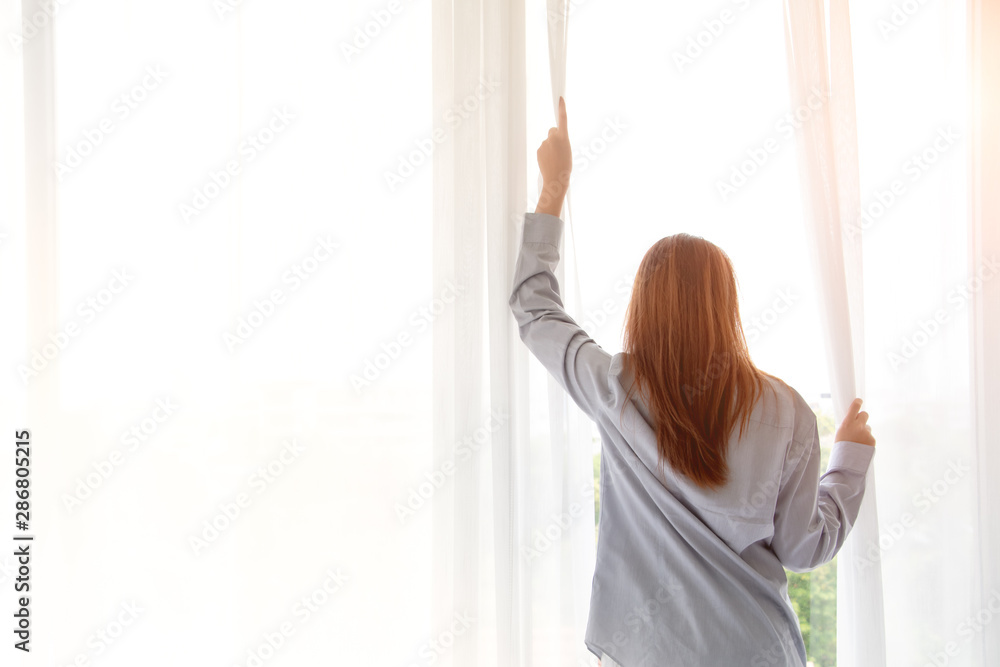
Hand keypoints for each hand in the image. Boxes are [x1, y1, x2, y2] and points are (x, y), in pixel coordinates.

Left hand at [535, 96, 571, 215]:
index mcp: (564, 137)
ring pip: (548, 141)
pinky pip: (543, 148)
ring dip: (550, 147)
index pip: (562, 119)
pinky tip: (549, 161)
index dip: (562, 108)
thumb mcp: (567, 150)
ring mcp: (544, 143)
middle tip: (559, 149)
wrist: (556, 179)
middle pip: (552, 131)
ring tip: (555, 159)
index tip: (560, 98)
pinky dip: (546, 153)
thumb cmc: (565, 166)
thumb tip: (551, 136)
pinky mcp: (538, 150)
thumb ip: (560, 140)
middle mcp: (553, 137)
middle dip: (555, 136)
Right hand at [835, 398, 875, 446]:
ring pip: (867, 427)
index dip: (857, 402)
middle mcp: (858, 426)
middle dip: (862, 417)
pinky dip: (867, 440)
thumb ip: (848, 425)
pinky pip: (870, 436)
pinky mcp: (872, 439)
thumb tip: (854, 420)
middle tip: (859, 423)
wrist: (847, 461)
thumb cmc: (841, 447)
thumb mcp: (840, 433)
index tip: (859, 401)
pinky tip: (861, 446)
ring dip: (864, 431)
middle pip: (865, 414)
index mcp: (847, 423)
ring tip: (858, 441)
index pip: (855, 407)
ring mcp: (866, 433)